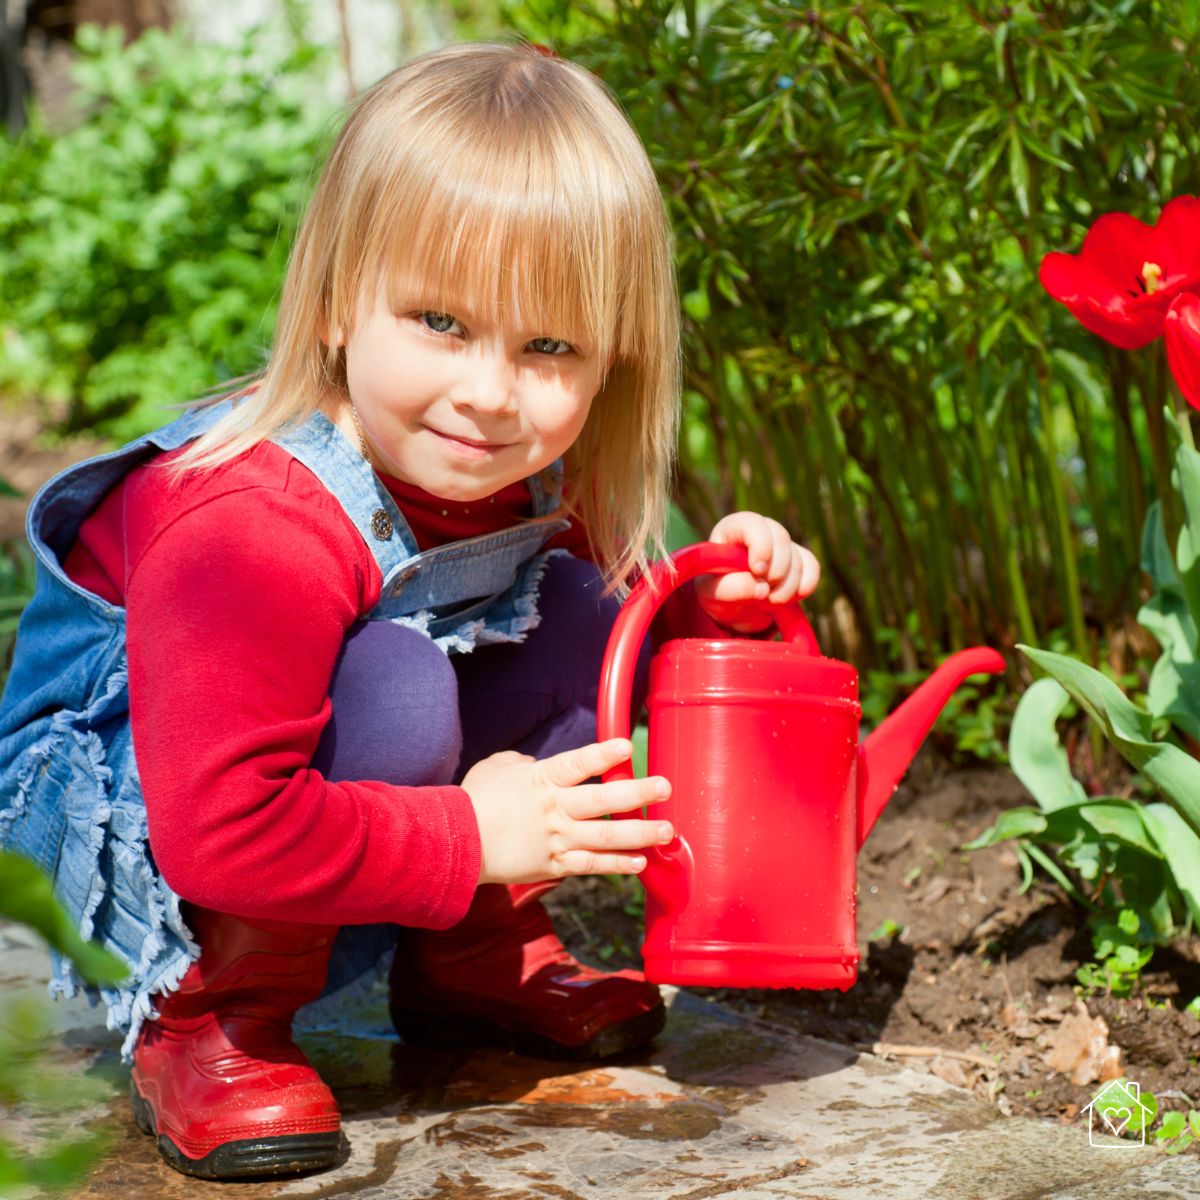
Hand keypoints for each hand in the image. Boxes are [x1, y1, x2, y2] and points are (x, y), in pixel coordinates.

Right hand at [460, 738, 673, 884]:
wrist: (457, 845)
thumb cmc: (474, 800)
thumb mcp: (497, 767)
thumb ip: (523, 762)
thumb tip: (537, 764)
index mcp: (542, 779)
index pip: (579, 763)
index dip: (604, 754)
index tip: (629, 747)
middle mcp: (555, 808)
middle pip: (604, 800)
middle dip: (639, 792)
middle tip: (665, 787)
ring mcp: (557, 838)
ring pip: (607, 836)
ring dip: (641, 833)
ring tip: (667, 830)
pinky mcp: (555, 864)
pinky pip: (593, 865)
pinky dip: (617, 864)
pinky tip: (640, 862)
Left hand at [695, 511, 820, 632]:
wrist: (733, 605)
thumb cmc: (717, 592)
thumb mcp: (712, 593)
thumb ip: (730, 589)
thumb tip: (761, 589)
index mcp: (732, 529)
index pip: (753, 523)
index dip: (761, 545)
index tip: (758, 571)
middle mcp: (760, 530)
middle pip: (781, 537)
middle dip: (776, 571)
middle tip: (764, 595)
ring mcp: (780, 544)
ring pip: (797, 557)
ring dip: (787, 586)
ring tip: (768, 601)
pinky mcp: (798, 558)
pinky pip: (812, 566)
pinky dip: (805, 585)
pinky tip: (791, 598)